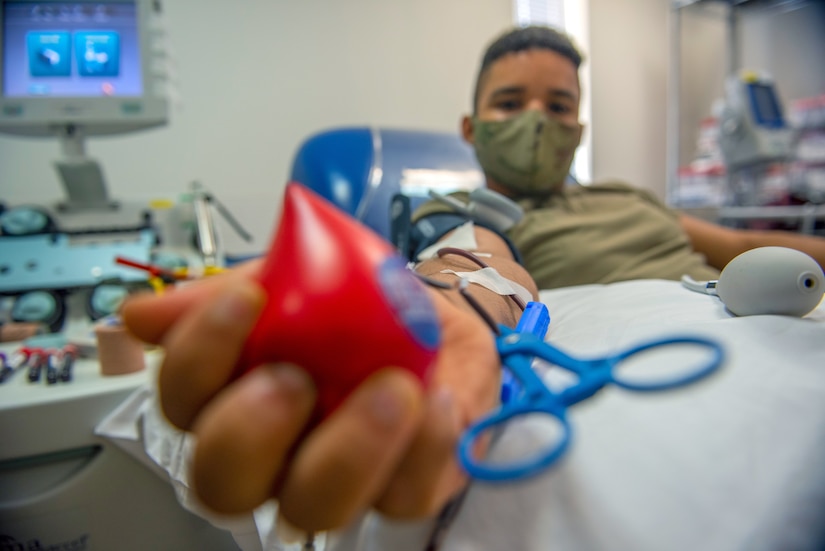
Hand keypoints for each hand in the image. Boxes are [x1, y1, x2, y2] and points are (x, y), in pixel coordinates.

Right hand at [122, 261, 499, 531]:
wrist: (432, 313)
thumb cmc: (352, 302)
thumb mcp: (291, 278)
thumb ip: (224, 294)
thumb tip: (142, 316)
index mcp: (235, 397)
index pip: (183, 402)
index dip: (198, 357)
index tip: (244, 299)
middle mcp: (275, 451)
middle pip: (223, 483)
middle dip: (251, 432)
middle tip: (294, 378)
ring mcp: (337, 476)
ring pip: (314, 506)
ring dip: (349, 449)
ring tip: (391, 389)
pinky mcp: (401, 487)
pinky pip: (405, 494)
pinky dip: (424, 445)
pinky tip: (436, 399)